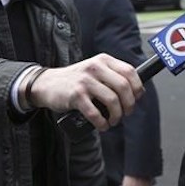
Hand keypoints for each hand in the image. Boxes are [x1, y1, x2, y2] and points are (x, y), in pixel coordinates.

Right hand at [23, 53, 143, 130]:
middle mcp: (95, 68)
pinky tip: (102, 125)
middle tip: (126, 113)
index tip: (137, 98)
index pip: (130, 72)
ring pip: (112, 100)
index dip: (137, 87)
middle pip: (124, 87)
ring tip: (114, 120)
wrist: (46, 84)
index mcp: (104, 60)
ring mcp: (85, 81)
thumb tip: (138, 92)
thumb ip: (113, 77)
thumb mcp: (95, 71)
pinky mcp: (75, 95)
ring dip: (117, 115)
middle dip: (129, 104)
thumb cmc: (76, 81)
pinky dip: (102, 122)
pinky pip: (95, 113)